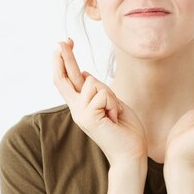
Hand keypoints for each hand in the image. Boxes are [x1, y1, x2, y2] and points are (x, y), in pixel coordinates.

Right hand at [52, 38, 147, 165]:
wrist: (131, 153)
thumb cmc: (126, 130)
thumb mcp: (112, 103)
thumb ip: (98, 91)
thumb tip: (86, 75)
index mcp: (83, 105)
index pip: (70, 79)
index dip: (66, 60)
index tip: (66, 43)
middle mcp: (77, 109)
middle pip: (65, 78)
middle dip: (65, 57)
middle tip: (62, 40)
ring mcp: (81, 113)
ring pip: (93, 83)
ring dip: (110, 96)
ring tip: (115, 114)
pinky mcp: (88, 117)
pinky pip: (102, 94)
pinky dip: (113, 104)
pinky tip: (115, 119)